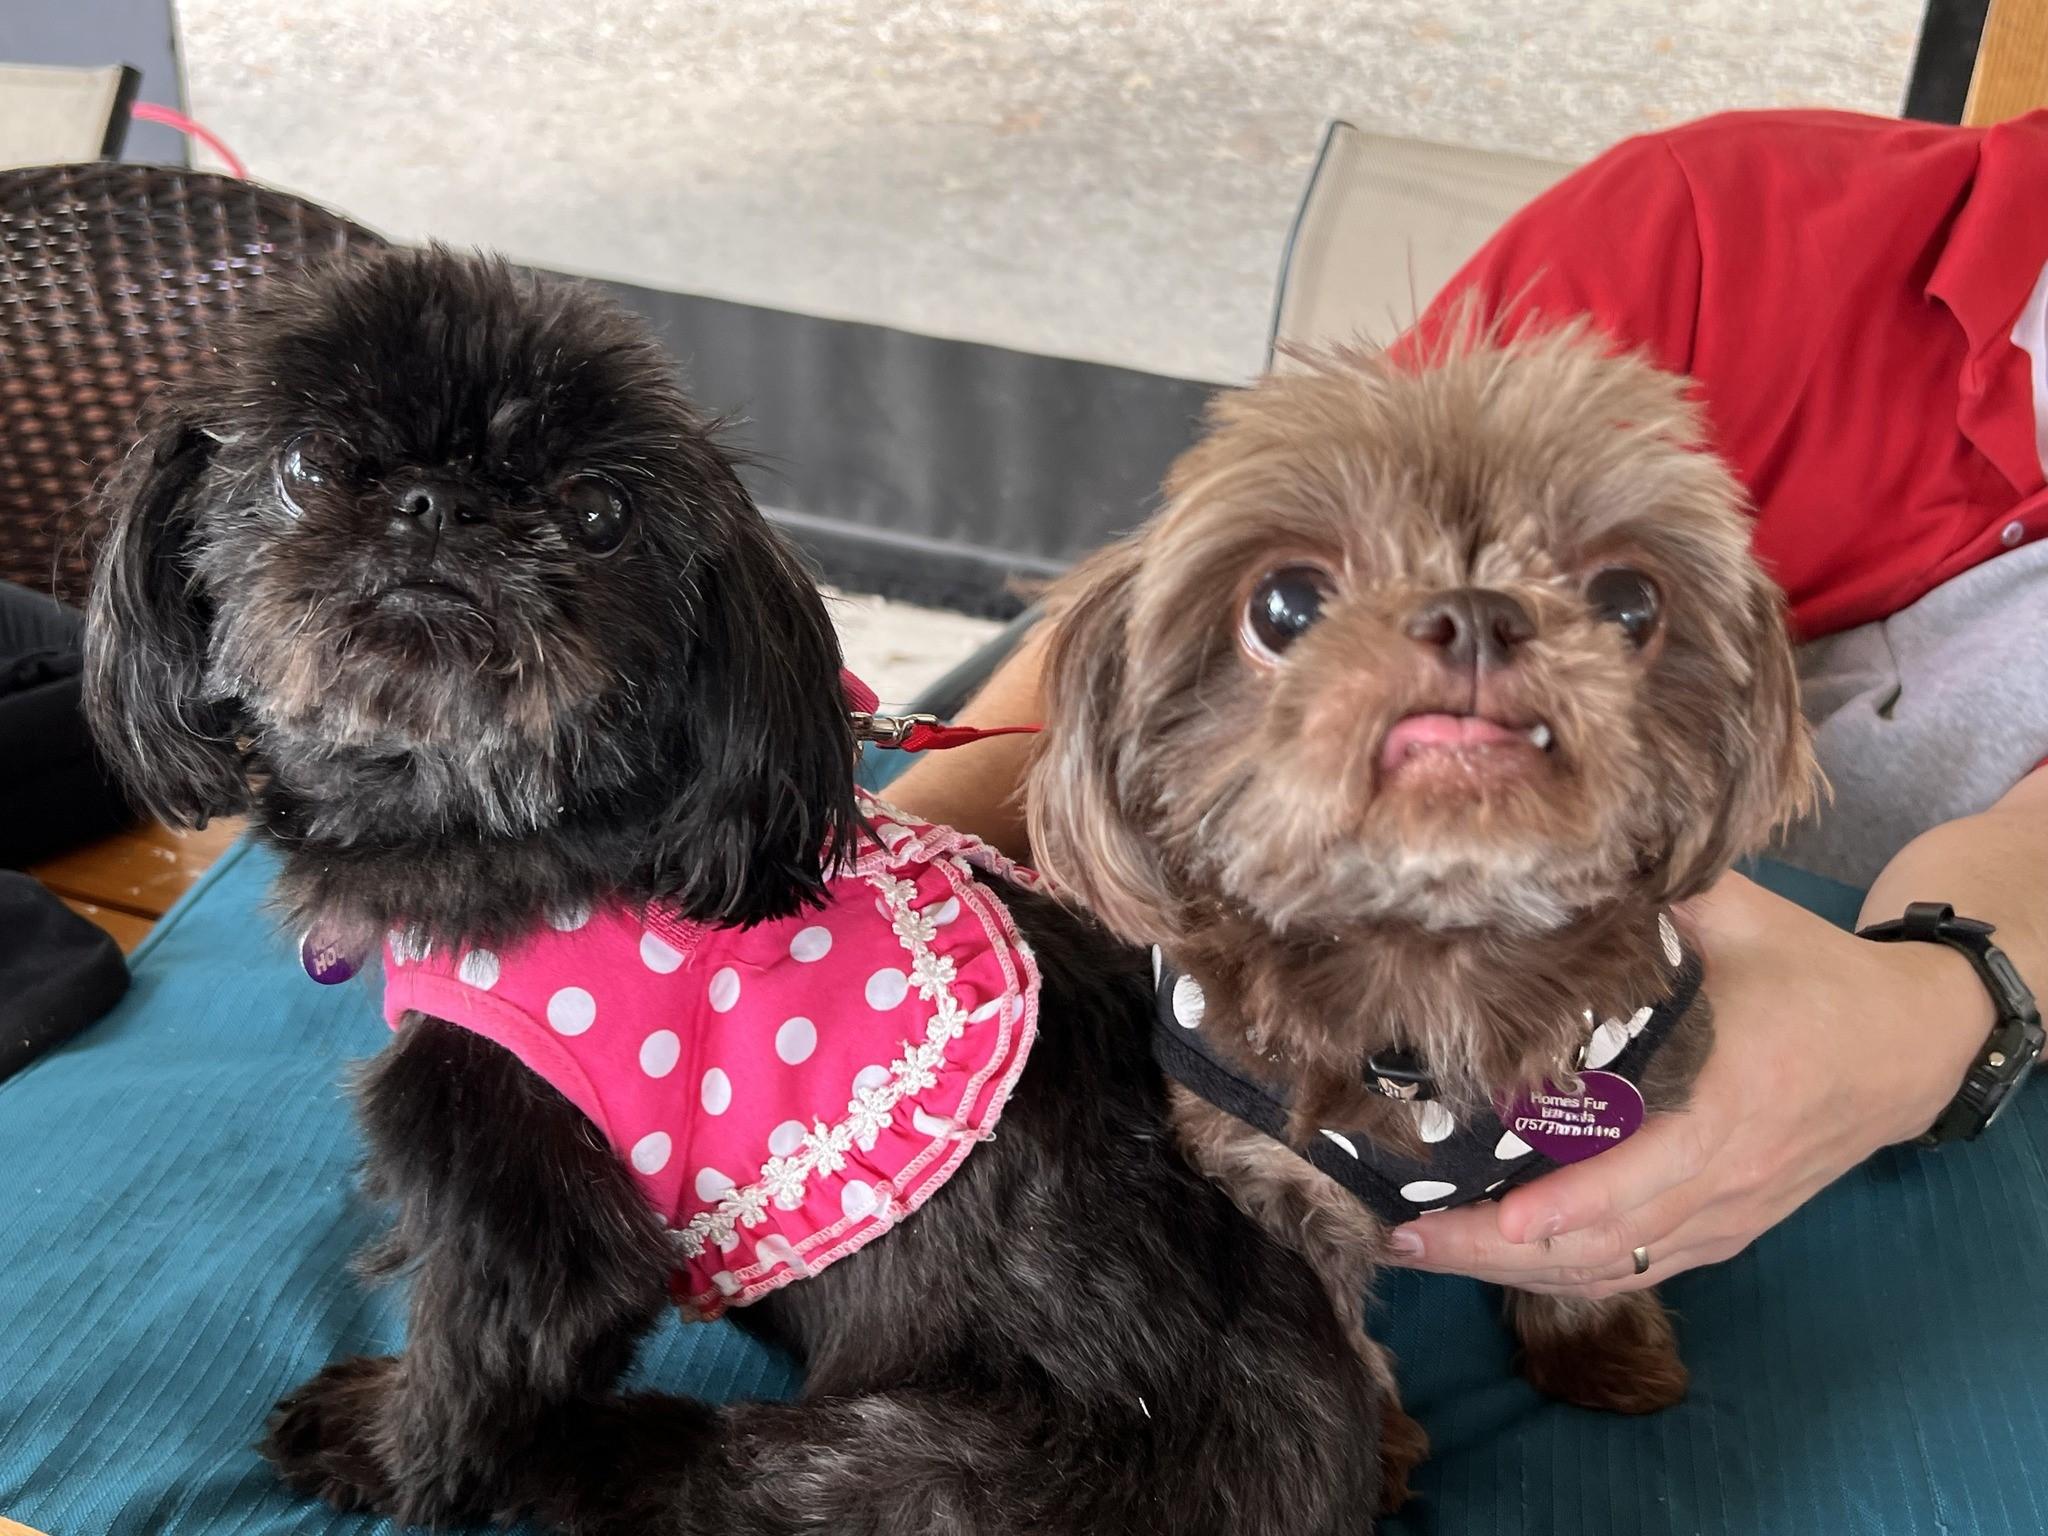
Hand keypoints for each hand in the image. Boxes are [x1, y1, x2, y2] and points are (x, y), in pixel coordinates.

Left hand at [1385, 870, 1993, 1296]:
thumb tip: (1556, 864)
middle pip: (1607, 1239)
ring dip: (1512, 1271)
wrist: (1906, 1046)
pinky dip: (1560, 1274)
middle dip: (1498, 1249)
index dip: (1573, 1202)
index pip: (1649, 1169)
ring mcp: (1726, 1214)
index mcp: (1734, 1094)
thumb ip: (1658, 896)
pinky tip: (1488, 1258)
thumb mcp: (1744, 917)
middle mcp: (1728, 1173)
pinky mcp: (1723, 1232)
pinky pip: (1636, 1269)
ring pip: (1612, 1266)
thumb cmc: (1813, 972)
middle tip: (1402, 1236)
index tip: (1502, 1216)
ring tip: (1417, 1248)